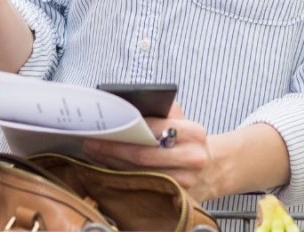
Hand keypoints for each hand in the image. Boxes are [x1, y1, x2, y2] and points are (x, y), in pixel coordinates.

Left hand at [81, 103, 223, 202]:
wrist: (212, 169)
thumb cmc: (188, 140)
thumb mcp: (182, 120)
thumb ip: (160, 110)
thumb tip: (125, 105)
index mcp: (194, 133)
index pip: (154, 128)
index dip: (127, 126)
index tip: (105, 124)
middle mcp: (193, 159)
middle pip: (143, 155)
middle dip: (113, 148)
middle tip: (91, 141)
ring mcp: (185, 182)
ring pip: (139, 174)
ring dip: (112, 163)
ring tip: (94, 152)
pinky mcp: (176, 198)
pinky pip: (142, 187)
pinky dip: (122, 176)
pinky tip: (107, 166)